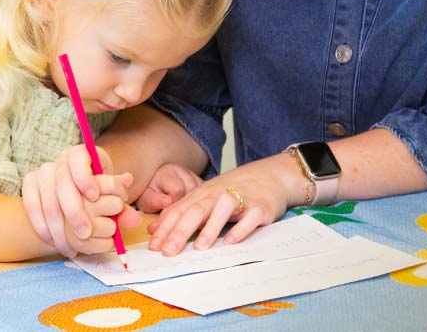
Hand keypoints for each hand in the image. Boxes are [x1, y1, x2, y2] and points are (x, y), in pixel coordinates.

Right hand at [22, 144, 140, 257]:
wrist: (73, 186)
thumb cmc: (98, 189)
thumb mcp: (112, 191)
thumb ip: (122, 204)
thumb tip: (134, 219)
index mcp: (81, 153)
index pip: (79, 158)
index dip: (85, 177)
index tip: (95, 196)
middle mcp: (60, 160)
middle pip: (62, 184)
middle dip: (74, 211)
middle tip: (86, 233)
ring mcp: (42, 172)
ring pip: (47, 200)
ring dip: (59, 228)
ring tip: (72, 247)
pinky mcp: (29, 184)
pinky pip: (32, 207)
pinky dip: (42, 227)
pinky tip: (53, 242)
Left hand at [146, 156, 293, 255]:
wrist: (273, 175)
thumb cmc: (236, 189)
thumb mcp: (206, 197)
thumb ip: (180, 212)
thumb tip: (153, 230)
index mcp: (203, 194)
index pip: (180, 210)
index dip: (166, 228)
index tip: (153, 246)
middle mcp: (219, 195)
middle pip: (196, 210)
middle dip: (180, 231)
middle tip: (168, 251)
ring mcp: (241, 199)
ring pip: (222, 211)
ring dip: (210, 228)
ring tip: (199, 248)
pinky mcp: (261, 207)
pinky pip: (250, 218)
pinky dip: (241, 229)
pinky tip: (231, 241)